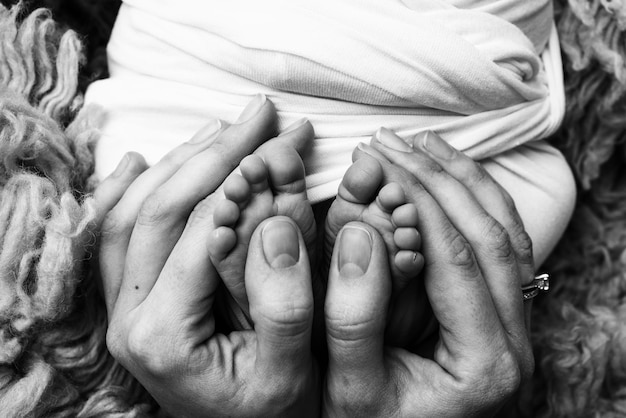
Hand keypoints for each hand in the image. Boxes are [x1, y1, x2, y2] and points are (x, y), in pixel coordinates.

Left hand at [93, 96, 318, 416]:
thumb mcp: (291, 374)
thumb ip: (285, 305)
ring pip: (132, 212)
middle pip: (160, 208)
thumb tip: (275, 220)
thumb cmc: (270, 412)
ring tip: (225, 129)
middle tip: (262, 117)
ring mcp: (122, 308)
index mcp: (163, 334)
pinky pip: (112, 235)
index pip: (201, 229)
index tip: (288, 138)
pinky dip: (124, 191)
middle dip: (216, 152)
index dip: (248, 176)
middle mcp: (128, 317)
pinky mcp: (128, 302)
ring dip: (179, 161)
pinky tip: (139, 161)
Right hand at [322, 129, 533, 416]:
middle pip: (492, 237)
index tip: (379, 161)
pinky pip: (504, 245)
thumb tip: (360, 237)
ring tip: (422, 144)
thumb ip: (353, 320)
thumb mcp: (349, 388)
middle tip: (392, 144)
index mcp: (486, 364)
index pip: (458, 259)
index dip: (419, 202)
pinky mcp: (503, 316)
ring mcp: (516, 328)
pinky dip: (477, 202)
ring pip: (508, 235)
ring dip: (466, 181)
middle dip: (440, 179)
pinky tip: (448, 176)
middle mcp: (515, 343)